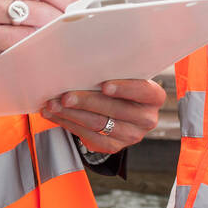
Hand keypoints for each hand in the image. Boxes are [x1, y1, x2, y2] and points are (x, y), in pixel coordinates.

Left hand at [39, 78, 166, 154]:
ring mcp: (131, 135)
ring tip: (53, 104)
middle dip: (87, 101)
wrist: (121, 111)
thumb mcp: (125, 77)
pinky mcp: (114, 146)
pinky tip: (56, 115)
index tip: (104, 85)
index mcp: (153, 96)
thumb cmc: (121, 87)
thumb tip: (83, 61)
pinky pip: (89, 136)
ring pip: (98, 124)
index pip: (142, 91)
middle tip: (66, 96)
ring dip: (72, 114)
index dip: (124, 88)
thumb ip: (114, 71)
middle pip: (115, 109)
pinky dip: (69, 124)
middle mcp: (146, 118)